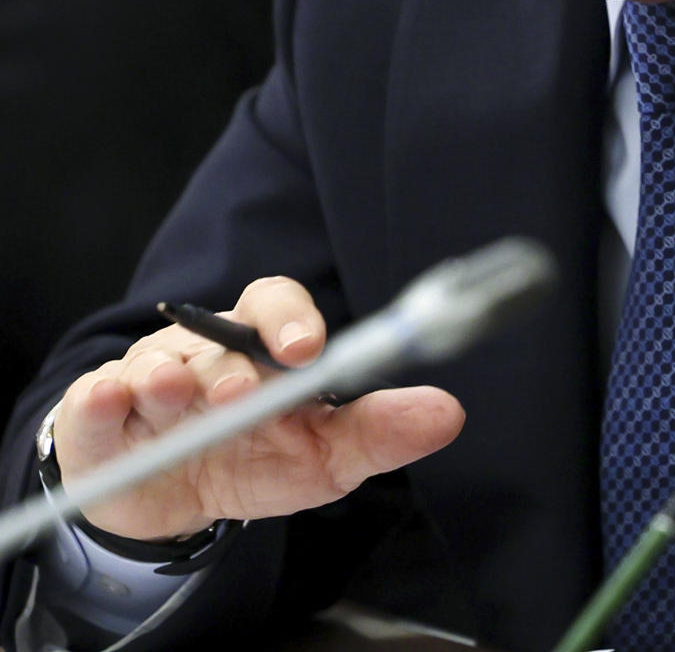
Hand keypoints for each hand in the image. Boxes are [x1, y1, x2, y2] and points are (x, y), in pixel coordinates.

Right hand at [53, 276, 464, 541]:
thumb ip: (380, 432)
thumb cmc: (254, 459)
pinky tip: (108, 401)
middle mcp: (205, 351)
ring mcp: (147, 378)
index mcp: (263, 348)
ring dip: (163, 375)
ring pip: (153, 362)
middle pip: (217, 335)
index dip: (290, 319)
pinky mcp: (98, 417)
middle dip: (231, 362)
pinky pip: (94, 402)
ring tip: (172, 392)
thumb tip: (448, 412)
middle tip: (244, 393)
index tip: (307, 348)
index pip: (275, 306)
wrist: (172, 499)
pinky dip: (98, 402)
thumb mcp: (323, 456)